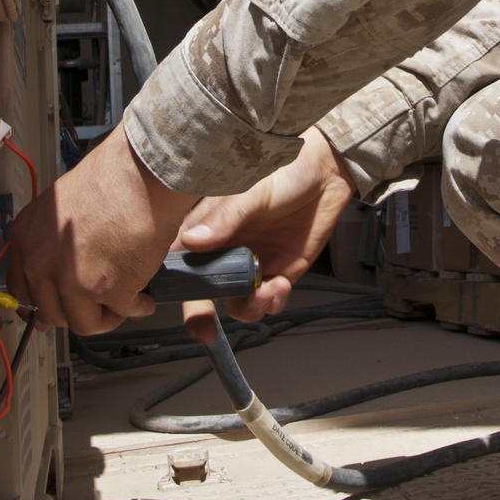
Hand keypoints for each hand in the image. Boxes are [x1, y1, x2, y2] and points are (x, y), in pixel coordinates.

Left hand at [7, 123, 195, 332]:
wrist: (141, 172)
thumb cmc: (110, 177)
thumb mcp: (60, 206)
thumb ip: (51, 240)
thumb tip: (58, 268)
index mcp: (26, 240)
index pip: (21, 293)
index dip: (45, 305)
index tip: (58, 309)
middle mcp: (42, 262)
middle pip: (53, 314)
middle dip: (79, 313)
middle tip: (97, 306)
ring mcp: (73, 279)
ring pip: (86, 323)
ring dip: (107, 317)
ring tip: (124, 304)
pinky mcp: (109, 289)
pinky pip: (124, 312)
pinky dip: (138, 307)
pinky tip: (144, 298)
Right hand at [179, 126, 356, 341]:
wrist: (326, 173)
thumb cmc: (282, 170)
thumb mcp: (251, 191)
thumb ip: (225, 219)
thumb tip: (193, 241)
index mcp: (208, 227)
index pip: (181, 261)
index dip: (174, 285)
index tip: (177, 300)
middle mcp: (226, 250)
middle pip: (202, 292)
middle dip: (200, 316)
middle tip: (206, 329)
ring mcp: (251, 264)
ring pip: (236, 303)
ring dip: (247, 308)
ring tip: (264, 293)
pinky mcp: (278, 272)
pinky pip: (267, 300)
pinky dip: (272, 302)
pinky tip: (281, 285)